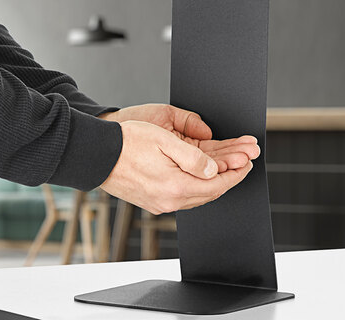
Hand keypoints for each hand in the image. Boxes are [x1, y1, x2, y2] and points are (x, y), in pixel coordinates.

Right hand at [101, 120, 252, 213]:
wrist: (96, 154)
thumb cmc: (127, 142)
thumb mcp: (165, 141)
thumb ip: (193, 158)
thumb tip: (213, 170)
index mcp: (175, 187)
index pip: (216, 184)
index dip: (236, 172)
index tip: (248, 161)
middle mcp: (168, 201)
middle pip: (210, 192)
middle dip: (230, 174)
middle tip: (244, 160)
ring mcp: (159, 203)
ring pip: (197, 194)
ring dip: (215, 179)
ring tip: (228, 164)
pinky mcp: (151, 200)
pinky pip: (183, 195)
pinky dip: (198, 184)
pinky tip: (203, 173)